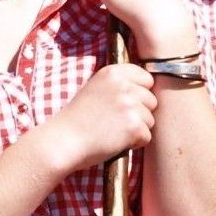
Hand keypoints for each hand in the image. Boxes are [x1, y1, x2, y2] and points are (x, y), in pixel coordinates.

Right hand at [41, 61, 156, 173]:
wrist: (63, 141)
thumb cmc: (77, 119)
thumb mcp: (95, 89)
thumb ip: (118, 85)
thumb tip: (146, 88)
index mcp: (114, 72)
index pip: (147, 79)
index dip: (139, 95)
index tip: (124, 104)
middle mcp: (124, 85)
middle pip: (151, 100)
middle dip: (139, 113)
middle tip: (115, 121)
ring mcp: (130, 105)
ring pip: (150, 120)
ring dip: (136, 129)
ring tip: (112, 131)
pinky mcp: (134, 126)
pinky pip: (146, 136)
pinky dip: (134, 143)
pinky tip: (114, 141)